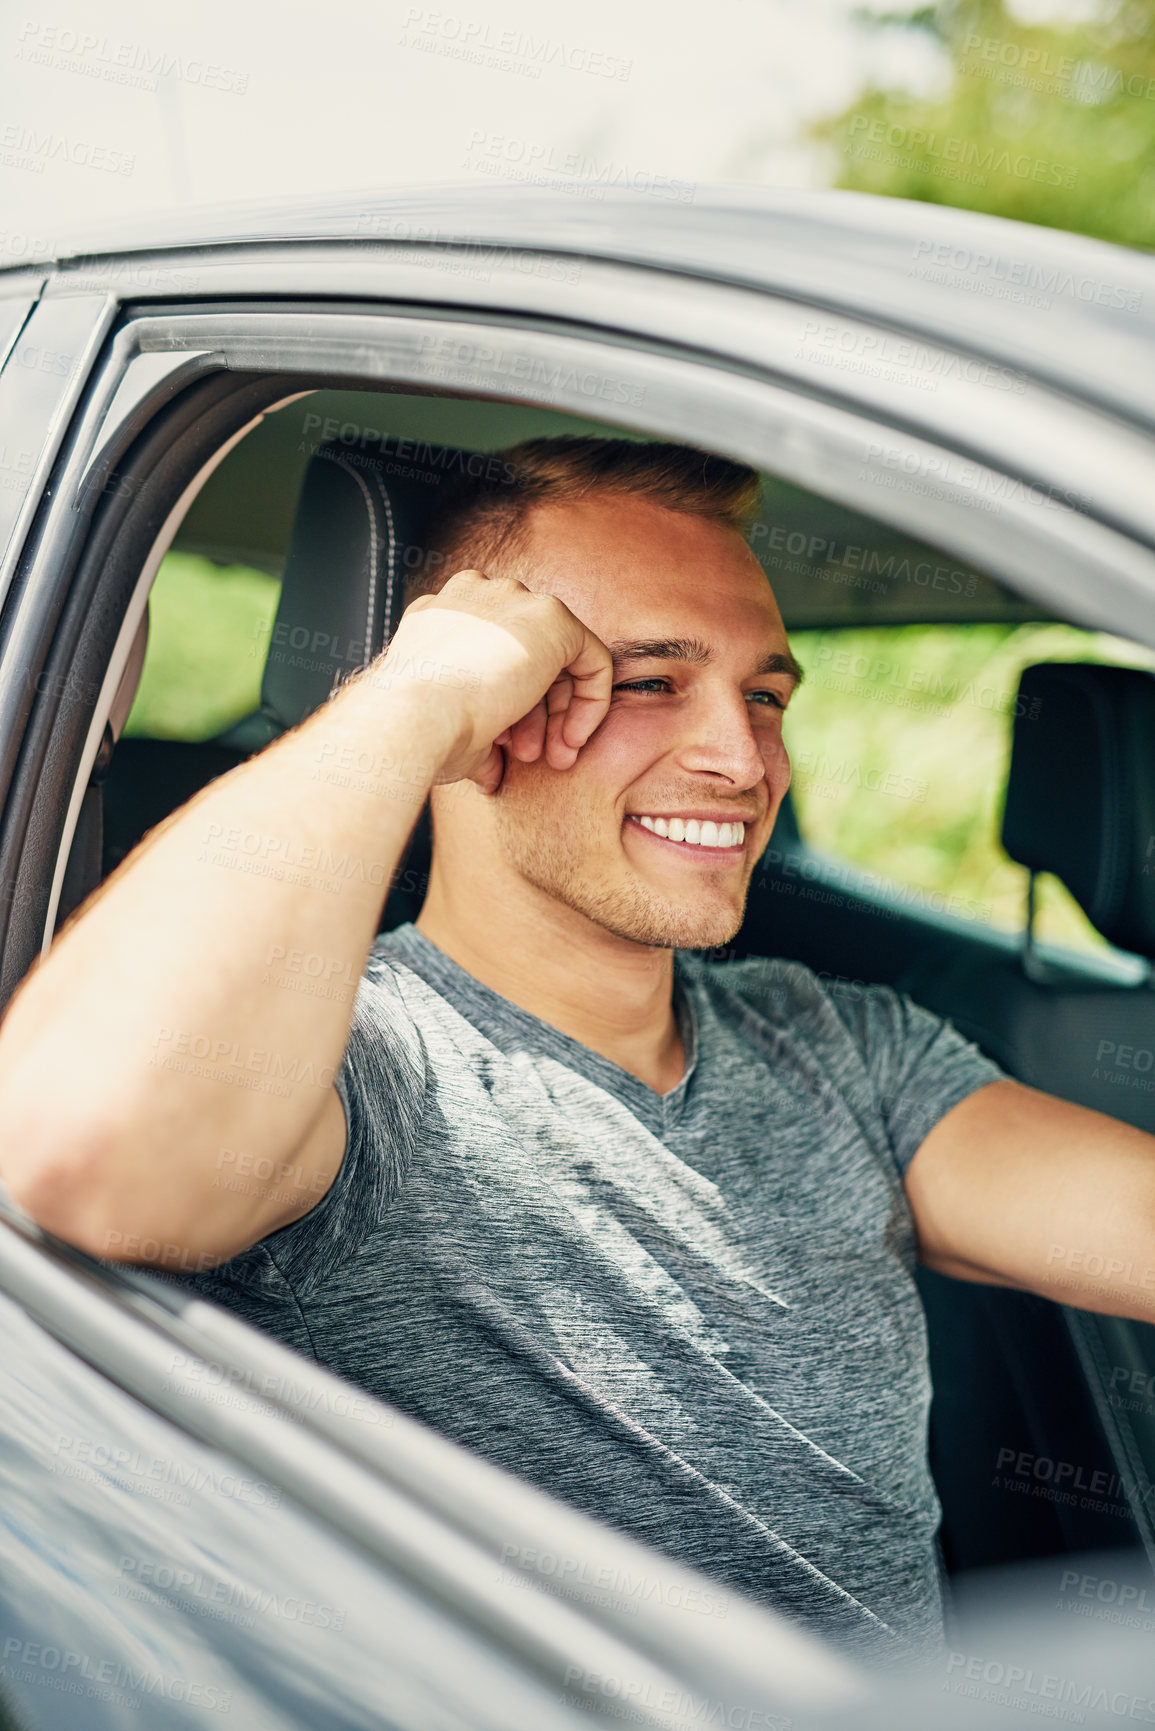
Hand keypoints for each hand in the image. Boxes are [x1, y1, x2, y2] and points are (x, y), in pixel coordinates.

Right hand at [372, 570, 613, 793]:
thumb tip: (488, 769)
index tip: (507, 746)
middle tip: (532, 757)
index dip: (507, 709)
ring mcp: (514, 599)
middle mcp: (476, 596)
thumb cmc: (417, 730)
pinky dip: (590, 701)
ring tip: (552, 758)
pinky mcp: (551, 618)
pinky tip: (572, 737)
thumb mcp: (447, 725)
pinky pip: (591, 658)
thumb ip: (479, 732)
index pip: (494, 656)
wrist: (413, 718)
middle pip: (527, 655)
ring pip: (558, 659)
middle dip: (535, 713)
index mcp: (442, 616)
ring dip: (559, 714)